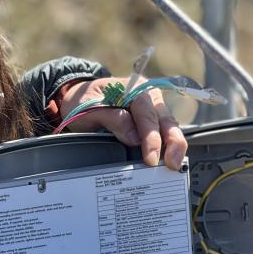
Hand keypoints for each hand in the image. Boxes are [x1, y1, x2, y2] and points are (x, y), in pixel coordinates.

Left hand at [58, 76, 186, 170]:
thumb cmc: (83, 101)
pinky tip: (168, 161)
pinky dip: (167, 147)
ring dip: (174, 146)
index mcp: (133, 88)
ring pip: (170, 127)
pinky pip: (164, 134)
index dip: (151, 137)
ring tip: (174, 166)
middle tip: (172, 164)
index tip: (150, 158)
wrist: (78, 100)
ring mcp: (151, 110)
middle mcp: (147, 97)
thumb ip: (112, 118)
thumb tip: (134, 137)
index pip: (147, 114)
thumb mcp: (89, 107)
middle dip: (173, 142)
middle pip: (166, 119)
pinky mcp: (151, 122)